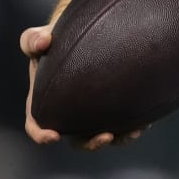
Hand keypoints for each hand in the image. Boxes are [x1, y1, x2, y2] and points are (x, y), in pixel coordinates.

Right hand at [20, 21, 144, 151]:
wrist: (84, 35)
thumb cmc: (56, 40)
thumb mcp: (38, 37)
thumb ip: (33, 39)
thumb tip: (43, 42)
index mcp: (46, 104)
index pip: (38, 125)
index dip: (42, 135)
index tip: (53, 136)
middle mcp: (69, 114)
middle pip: (78, 139)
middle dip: (91, 143)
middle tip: (106, 135)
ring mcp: (93, 113)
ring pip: (105, 135)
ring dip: (119, 139)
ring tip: (133, 132)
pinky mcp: (113, 108)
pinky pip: (125, 123)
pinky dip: (134, 125)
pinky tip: (146, 120)